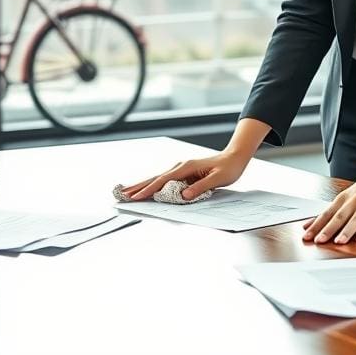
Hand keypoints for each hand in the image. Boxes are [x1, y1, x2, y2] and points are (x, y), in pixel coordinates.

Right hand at [119, 150, 249, 201]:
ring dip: (142, 185)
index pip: (163, 180)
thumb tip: (183, 196)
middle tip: (121, 195)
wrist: (234, 157)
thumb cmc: (228, 168)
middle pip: (155, 178)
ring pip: (157, 178)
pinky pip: (164, 180)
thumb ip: (200, 187)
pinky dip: (152, 185)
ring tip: (127, 192)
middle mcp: (181, 166)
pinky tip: (146, 189)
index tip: (136, 197)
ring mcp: (181, 169)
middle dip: (138, 187)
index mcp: (187, 167)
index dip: (149, 190)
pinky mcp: (183, 173)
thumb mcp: (218, 179)